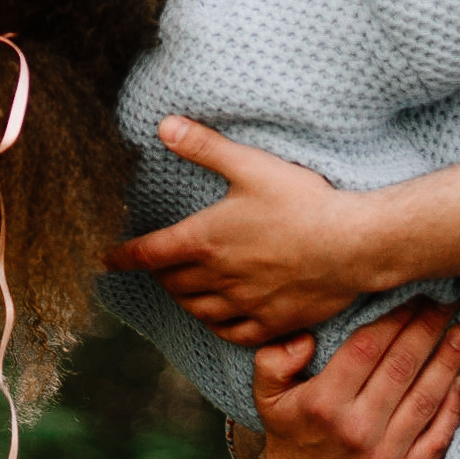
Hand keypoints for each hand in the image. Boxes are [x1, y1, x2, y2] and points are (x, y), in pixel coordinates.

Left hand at [103, 116, 384, 344]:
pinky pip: (233, 333)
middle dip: (159, 275)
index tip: (106, 260)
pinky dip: (217, 326)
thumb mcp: (249, 164)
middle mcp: (218, 277)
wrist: (353, 243)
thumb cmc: (302, 200)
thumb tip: (163, 125)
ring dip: (184, 300)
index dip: (123, 257)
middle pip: (172, 283)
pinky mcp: (273, 322)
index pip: (149, 253)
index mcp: (205, 239)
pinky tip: (218, 319)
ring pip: (198, 311)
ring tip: (182, 290)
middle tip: (156, 267)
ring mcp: (245, 303)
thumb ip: (204, 146)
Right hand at [243, 307, 459, 458]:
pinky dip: (454, 408)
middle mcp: (356, 430)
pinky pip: (438, 438)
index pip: (367, 348)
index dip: (395, 318)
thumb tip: (305, 338)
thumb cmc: (288, 428)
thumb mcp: (265, 392)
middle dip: (428, 330)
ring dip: (448, 362)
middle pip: (401, 368)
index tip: (414, 296)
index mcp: (323, 403)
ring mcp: (384, 457)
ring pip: (425, 399)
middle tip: (446, 304)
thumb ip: (274, 358)